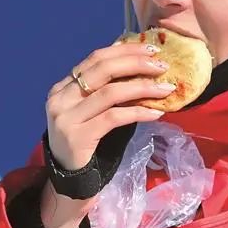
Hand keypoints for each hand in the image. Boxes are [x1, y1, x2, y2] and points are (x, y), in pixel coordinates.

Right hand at [46, 41, 175, 170]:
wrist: (70, 178)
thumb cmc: (88, 140)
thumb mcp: (94, 110)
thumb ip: (109, 89)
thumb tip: (143, 64)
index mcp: (63, 86)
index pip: (96, 59)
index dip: (125, 51)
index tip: (151, 49)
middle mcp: (60, 98)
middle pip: (102, 70)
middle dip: (135, 64)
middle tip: (162, 66)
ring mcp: (66, 117)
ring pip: (110, 93)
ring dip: (143, 88)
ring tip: (166, 89)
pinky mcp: (78, 136)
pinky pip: (114, 118)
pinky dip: (139, 113)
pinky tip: (156, 113)